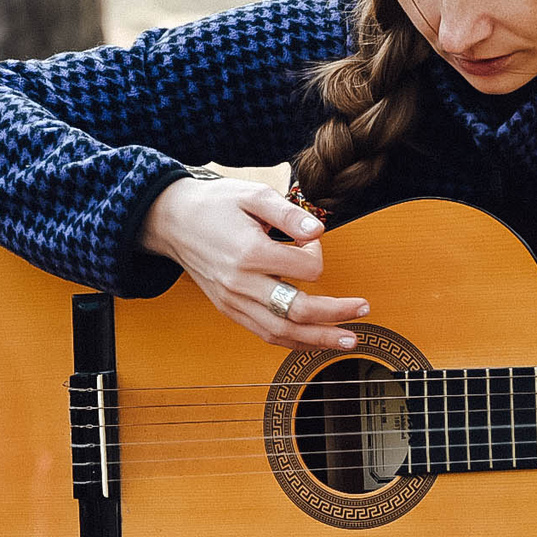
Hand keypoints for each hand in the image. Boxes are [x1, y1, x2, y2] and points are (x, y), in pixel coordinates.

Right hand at [138, 176, 369, 350]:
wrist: (172, 221)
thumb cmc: (215, 204)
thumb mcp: (253, 195)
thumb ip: (288, 213)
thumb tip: (319, 231)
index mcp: (250, 253)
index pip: (305, 267)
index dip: (317, 252)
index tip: (310, 238)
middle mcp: (241, 284)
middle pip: (298, 311)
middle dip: (336, 313)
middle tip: (364, 309)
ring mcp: (234, 302)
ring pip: (283, 332)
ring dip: (320, 339)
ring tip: (350, 340)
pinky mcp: (229, 310)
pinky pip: (265, 334)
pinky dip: (293, 342)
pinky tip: (316, 341)